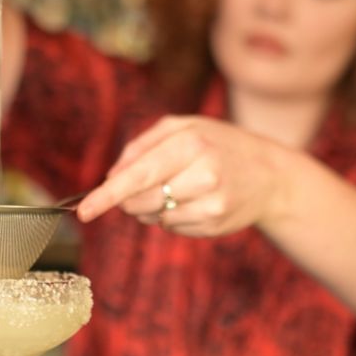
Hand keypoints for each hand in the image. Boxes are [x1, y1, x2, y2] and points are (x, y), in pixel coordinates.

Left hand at [76, 115, 295, 236]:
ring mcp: (212, 202)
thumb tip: (111, 177)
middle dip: (130, 200)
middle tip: (140, 189)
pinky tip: (195, 201)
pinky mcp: (216, 224)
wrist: (271, 174)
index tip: (84, 211)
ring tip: (177, 189)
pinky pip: (173, 227)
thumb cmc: (218, 144)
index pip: (138, 175)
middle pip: (141, 200)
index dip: (107, 195)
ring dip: (153, 208)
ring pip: (156, 217)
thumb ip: (141, 147)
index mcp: (190, 142)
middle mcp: (203, 173)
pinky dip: (173, 217)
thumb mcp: (184, 128)